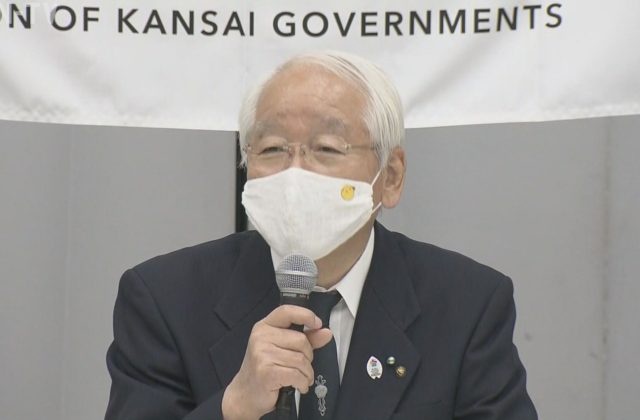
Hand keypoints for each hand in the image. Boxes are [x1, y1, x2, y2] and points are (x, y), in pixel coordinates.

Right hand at [221, 305, 332, 419]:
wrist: (246, 394)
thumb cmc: (265, 369)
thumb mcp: (284, 349)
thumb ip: (307, 339)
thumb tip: (325, 332)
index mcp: (265, 326)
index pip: (287, 312)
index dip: (305, 315)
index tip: (317, 324)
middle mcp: (261, 337)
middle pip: (301, 340)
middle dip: (308, 356)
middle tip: (302, 366)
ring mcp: (262, 354)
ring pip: (301, 360)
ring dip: (306, 373)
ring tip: (300, 378)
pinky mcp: (266, 371)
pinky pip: (296, 374)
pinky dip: (302, 383)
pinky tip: (297, 385)